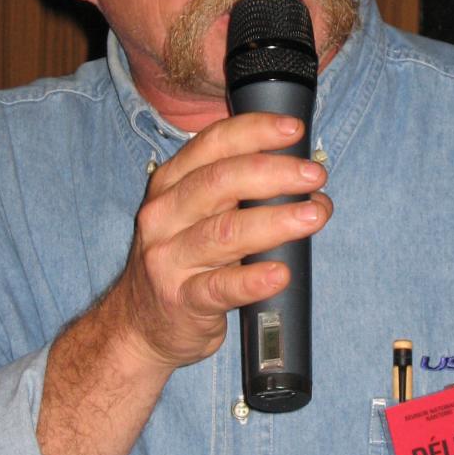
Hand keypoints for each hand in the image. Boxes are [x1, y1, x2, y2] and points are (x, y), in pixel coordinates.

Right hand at [108, 111, 330, 374]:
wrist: (139, 324)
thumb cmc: (182, 260)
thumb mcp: (191, 214)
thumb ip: (232, 190)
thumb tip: (300, 176)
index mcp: (170, 184)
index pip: (211, 144)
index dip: (254, 131)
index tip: (293, 130)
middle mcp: (164, 215)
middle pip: (220, 182)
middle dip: (274, 173)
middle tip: (314, 176)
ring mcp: (169, 259)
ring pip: (225, 232)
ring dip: (276, 221)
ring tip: (314, 216)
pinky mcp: (181, 300)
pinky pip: (220, 288)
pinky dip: (253, 280)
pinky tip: (280, 273)